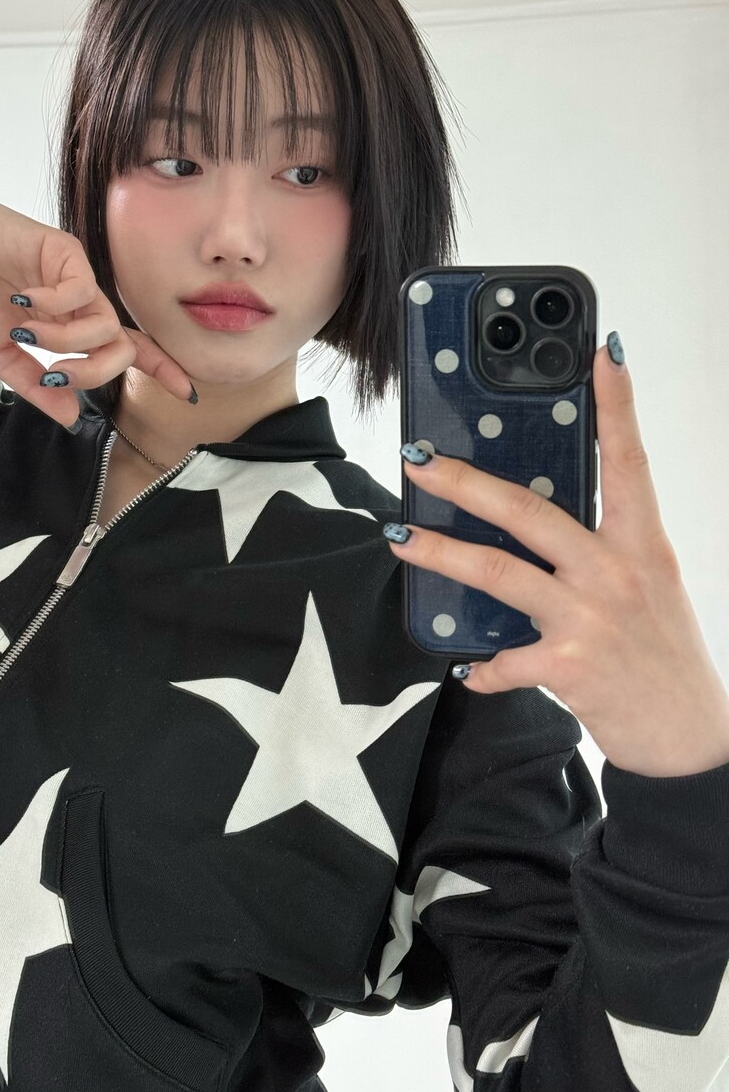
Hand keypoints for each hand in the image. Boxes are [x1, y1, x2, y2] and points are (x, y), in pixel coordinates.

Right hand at [0, 197, 194, 428]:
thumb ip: (34, 386)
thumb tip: (69, 417)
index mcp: (70, 329)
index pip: (126, 350)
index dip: (159, 368)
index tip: (186, 393)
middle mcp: (81, 306)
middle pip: (122, 347)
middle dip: (95, 371)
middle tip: (55, 374)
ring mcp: (77, 280)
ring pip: (106, 325)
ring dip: (67, 341)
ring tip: (27, 335)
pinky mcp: (67, 254)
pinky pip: (83, 291)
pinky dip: (55, 306)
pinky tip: (25, 301)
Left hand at [385, 342, 728, 777]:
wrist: (691, 738)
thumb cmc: (662, 655)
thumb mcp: (646, 587)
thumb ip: (597, 553)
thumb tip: (532, 530)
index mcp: (642, 544)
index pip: (630, 461)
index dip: (617, 406)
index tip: (603, 353)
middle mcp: (616, 572)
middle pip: (530, 511)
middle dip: (466, 483)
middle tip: (419, 460)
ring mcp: (591, 618)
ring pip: (500, 572)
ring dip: (442, 555)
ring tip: (400, 539)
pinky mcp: (570, 667)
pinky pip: (504, 659)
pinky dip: (482, 666)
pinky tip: (467, 670)